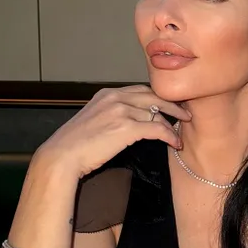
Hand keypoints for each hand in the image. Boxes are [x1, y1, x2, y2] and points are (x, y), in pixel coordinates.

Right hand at [35, 85, 190, 177]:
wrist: (61, 156)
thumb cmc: (74, 145)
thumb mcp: (92, 120)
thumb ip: (110, 115)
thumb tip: (125, 124)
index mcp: (106, 94)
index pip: (140, 90)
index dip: (158, 98)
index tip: (169, 105)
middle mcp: (115, 97)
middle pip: (153, 96)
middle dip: (172, 104)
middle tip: (185, 113)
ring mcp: (121, 111)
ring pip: (157, 112)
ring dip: (172, 123)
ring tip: (180, 132)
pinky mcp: (126, 128)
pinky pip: (157, 129)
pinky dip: (169, 135)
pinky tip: (175, 143)